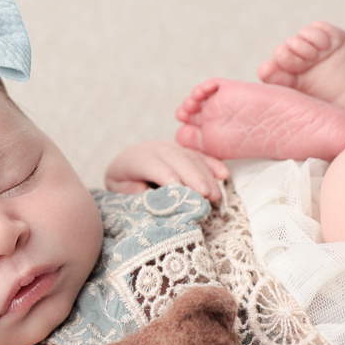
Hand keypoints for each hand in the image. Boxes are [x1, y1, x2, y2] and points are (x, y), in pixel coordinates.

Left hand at [105, 140, 229, 201]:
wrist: (127, 172)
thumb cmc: (126, 188)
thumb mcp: (121, 193)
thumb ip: (133, 193)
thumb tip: (150, 193)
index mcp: (134, 159)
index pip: (149, 163)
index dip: (163, 173)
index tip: (176, 185)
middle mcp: (155, 149)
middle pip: (175, 158)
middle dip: (191, 176)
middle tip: (204, 194)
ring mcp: (172, 149)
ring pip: (191, 158)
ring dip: (206, 176)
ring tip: (214, 195)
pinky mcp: (185, 153)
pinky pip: (202, 157)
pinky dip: (214, 165)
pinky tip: (224, 175)